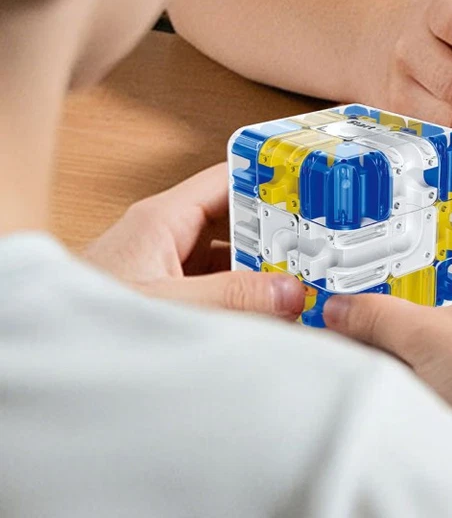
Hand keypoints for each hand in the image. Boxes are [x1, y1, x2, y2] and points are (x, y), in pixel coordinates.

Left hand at [84, 163, 304, 316]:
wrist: (46, 355)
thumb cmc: (82, 320)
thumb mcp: (166, 306)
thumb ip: (232, 298)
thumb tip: (292, 291)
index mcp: (163, 218)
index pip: (230, 178)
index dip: (272, 177)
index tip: (313, 185)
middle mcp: (167, 235)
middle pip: (238, 217)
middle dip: (279, 228)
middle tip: (323, 238)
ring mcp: (168, 265)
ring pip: (231, 253)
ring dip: (266, 265)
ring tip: (308, 274)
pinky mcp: (169, 294)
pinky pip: (219, 283)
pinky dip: (247, 292)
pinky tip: (274, 308)